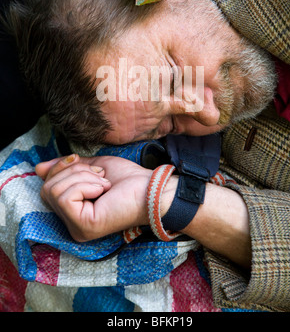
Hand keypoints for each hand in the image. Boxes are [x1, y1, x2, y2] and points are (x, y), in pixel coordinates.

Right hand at [36, 154, 152, 241]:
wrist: (150, 188)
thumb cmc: (126, 179)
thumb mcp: (91, 167)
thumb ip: (66, 169)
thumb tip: (38, 168)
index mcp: (74, 211)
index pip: (47, 187)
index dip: (60, 167)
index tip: (82, 161)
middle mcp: (72, 224)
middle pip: (48, 188)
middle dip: (74, 171)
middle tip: (99, 176)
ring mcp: (76, 228)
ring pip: (55, 191)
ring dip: (82, 177)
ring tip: (103, 184)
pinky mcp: (83, 227)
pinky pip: (65, 197)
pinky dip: (85, 185)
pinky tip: (103, 190)